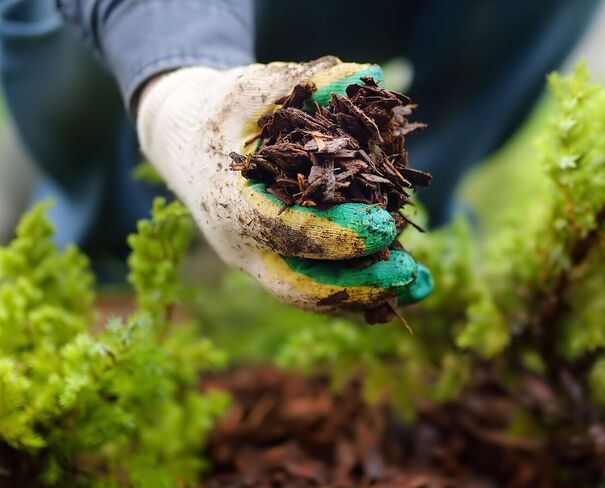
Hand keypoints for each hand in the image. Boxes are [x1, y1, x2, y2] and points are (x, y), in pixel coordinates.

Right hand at [137, 57, 431, 312]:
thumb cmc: (221, 110)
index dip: (335, 233)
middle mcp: (239, 243)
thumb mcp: (255, 87)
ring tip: (422, 286)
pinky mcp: (276, 264)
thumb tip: (367, 75)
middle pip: (298, 284)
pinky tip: (410, 284)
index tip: (385, 226)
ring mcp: (256, 261)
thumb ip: (307, 82)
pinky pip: (320, 287)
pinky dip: (362, 290)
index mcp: (228, 201)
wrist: (183, 141)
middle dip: (356, 285)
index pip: (282, 229)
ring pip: (311, 295)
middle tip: (409, 273)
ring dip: (368, 295)